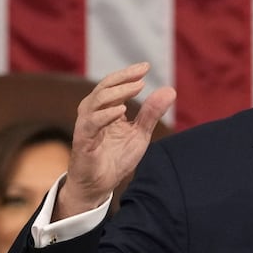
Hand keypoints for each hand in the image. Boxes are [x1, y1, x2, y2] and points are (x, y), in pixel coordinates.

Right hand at [54, 63, 175, 219]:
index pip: (114, 85)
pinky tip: (121, 110)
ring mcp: (86, 128)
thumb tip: (170, 90)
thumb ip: (151, 113)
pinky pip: (89, 125)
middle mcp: (92, 114)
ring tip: (137, 87)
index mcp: (105, 110)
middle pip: (103, 88)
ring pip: (94, 102)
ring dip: (115, 92)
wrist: (99, 186)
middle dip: (122, 78)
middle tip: (141, 73)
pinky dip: (104, 116)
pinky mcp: (82, 143)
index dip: (128, 74)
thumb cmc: (115, 158)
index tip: (146, 66)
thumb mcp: (139, 134)